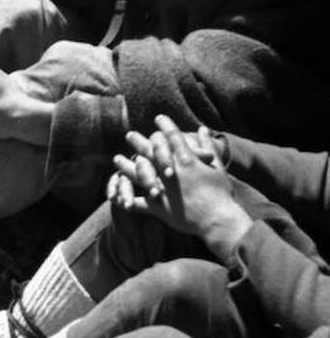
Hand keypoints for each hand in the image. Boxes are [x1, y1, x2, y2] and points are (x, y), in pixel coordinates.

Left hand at [111, 115, 252, 259]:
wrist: (217, 219)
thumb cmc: (221, 193)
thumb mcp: (217, 167)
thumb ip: (207, 147)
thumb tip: (202, 129)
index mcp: (186, 161)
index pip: (173, 137)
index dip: (165, 126)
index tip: (159, 118)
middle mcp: (170, 172)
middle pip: (150, 152)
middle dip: (139, 142)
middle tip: (130, 135)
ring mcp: (161, 189)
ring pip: (137, 173)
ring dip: (125, 165)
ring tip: (117, 158)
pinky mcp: (156, 207)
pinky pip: (136, 201)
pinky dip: (126, 199)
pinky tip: (116, 194)